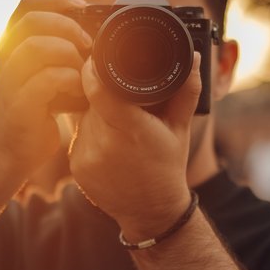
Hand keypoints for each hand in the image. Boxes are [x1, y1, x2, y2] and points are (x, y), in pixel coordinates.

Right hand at [0, 0, 92, 175]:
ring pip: (36, 47)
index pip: (26, 5)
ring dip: (69, 54)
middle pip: (32, 21)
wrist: (11, 150)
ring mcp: (8, 82)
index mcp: (10, 44)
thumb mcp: (44, 72)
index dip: (56, 0)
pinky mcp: (19, 106)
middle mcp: (4, 58)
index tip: (83, 8)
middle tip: (88, 44)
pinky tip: (80, 92)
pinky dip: (70, 81)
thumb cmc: (36, 108)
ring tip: (83, 70)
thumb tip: (98, 31)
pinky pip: (46, 80)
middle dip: (68, 27)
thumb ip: (61, 50)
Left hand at [69, 53, 202, 237]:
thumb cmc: (168, 166)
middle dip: (103, 92)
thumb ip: (186, 90)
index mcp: (133, 131)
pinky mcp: (75, 166)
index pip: (99, 89)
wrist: (151, 212)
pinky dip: (90, 131)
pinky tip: (108, 142)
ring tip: (119, 125)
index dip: (95, 70)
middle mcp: (105, 144)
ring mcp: (87, 157)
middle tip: (121, 98)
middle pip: (92, 99)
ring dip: (96, 112)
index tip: (99, 59)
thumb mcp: (181, 128)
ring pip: (82, 115)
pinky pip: (77, 134)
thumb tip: (193, 57)